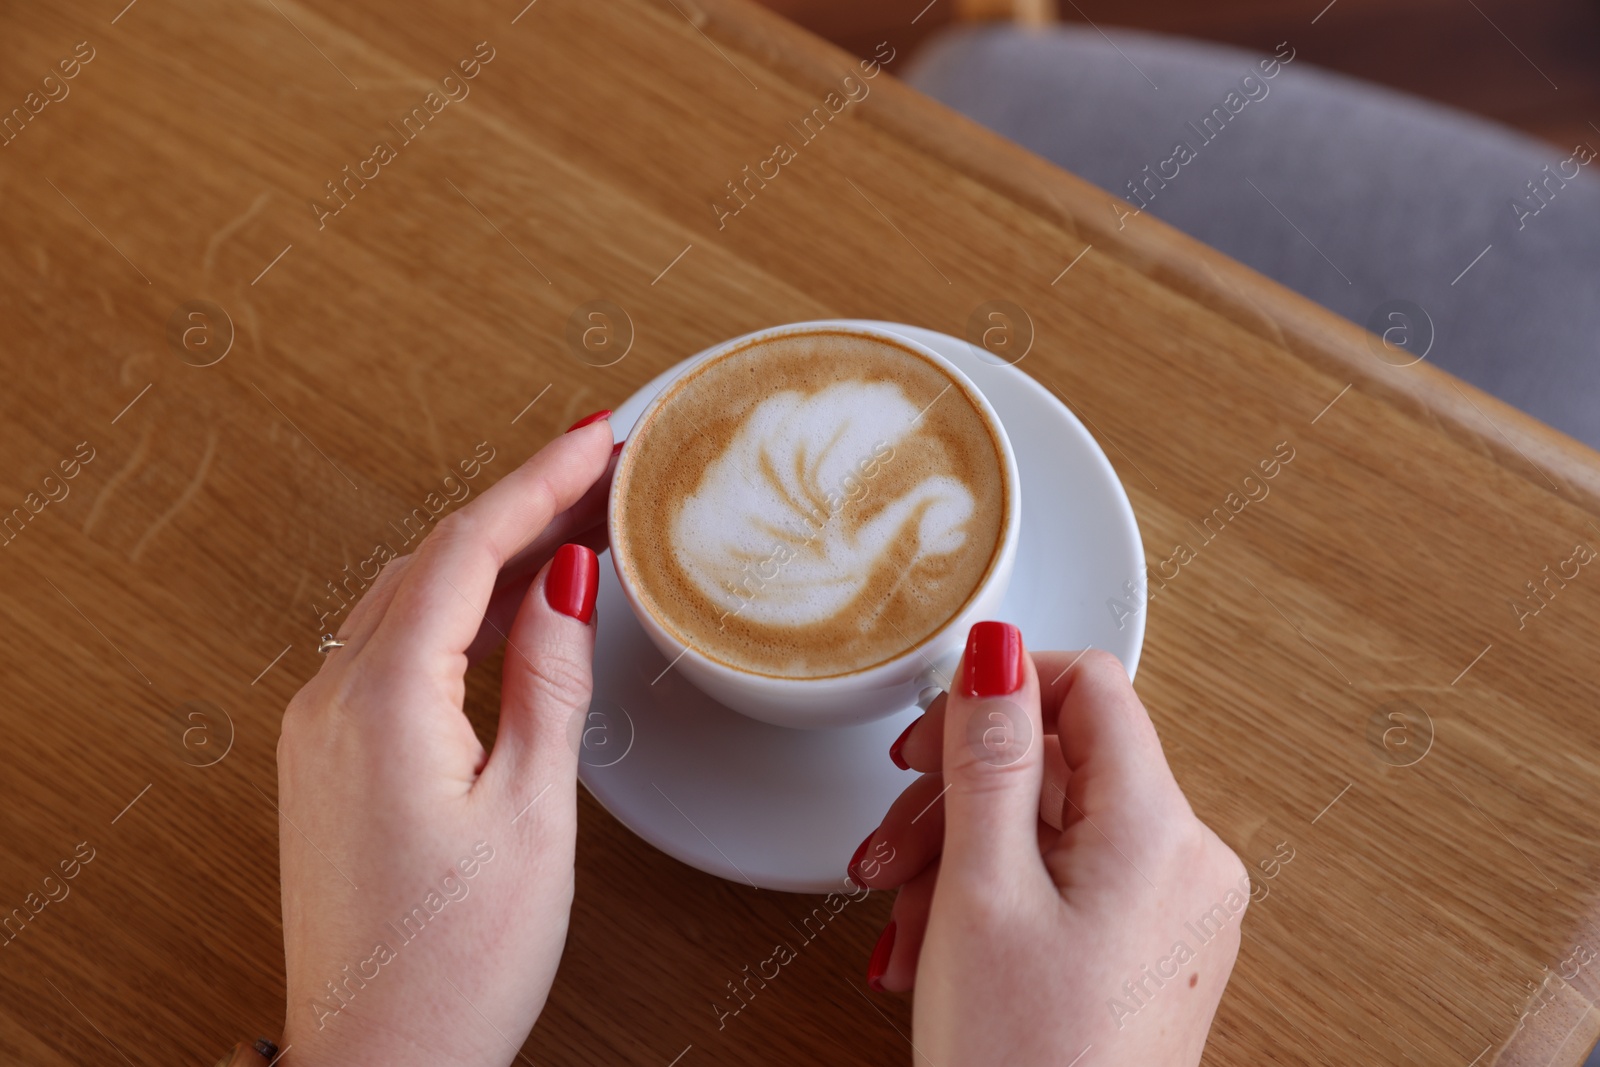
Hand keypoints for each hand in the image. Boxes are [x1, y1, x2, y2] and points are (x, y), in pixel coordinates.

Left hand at [276, 416, 615, 1065]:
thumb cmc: (457, 962)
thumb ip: (549, 681)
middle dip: (517, 506)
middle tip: (597, 473)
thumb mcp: (534, 812)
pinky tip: (509, 611)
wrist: (380, 1061)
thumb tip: (567, 583)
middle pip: (431, 559)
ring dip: (486, 554)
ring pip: (407, 597)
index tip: (595, 438)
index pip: (466, 549)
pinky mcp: (325, 758)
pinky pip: (389, 646)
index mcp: (383, 704)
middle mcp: (331, 702)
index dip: (537, 482)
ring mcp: (318, 730)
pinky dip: (454, 609)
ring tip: (570, 529)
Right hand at [850, 625, 1247, 1065]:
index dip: (1002, 690)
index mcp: (1158, 831)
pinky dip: (996, 902)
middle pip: (1062, 766)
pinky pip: (1067, 887)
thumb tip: (998, 652)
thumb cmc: (1026, 1064)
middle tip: (892, 841)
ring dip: (962, 858)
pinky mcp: (1149, 955)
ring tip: (903, 920)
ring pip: (1052, 831)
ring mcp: (1172, 915)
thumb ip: (991, 755)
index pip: (1092, 688)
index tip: (932, 727)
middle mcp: (1185, 864)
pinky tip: (936, 949)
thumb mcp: (982, 888)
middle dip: (960, 796)